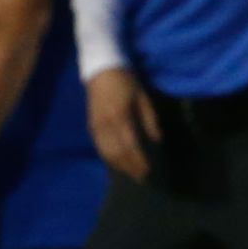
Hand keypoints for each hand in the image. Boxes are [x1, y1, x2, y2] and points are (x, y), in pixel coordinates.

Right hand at [87, 68, 158, 183]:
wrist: (101, 70)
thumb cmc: (126, 82)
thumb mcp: (143, 97)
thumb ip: (150, 119)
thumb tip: (156, 139)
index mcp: (121, 117)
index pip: (130, 145)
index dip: (139, 160)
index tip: (148, 171)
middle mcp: (106, 125)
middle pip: (117, 153)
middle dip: (129, 167)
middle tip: (141, 178)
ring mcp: (96, 127)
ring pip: (106, 153)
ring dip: (118, 165)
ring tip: (130, 173)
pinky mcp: (91, 126)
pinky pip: (99, 147)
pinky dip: (108, 158)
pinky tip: (116, 162)